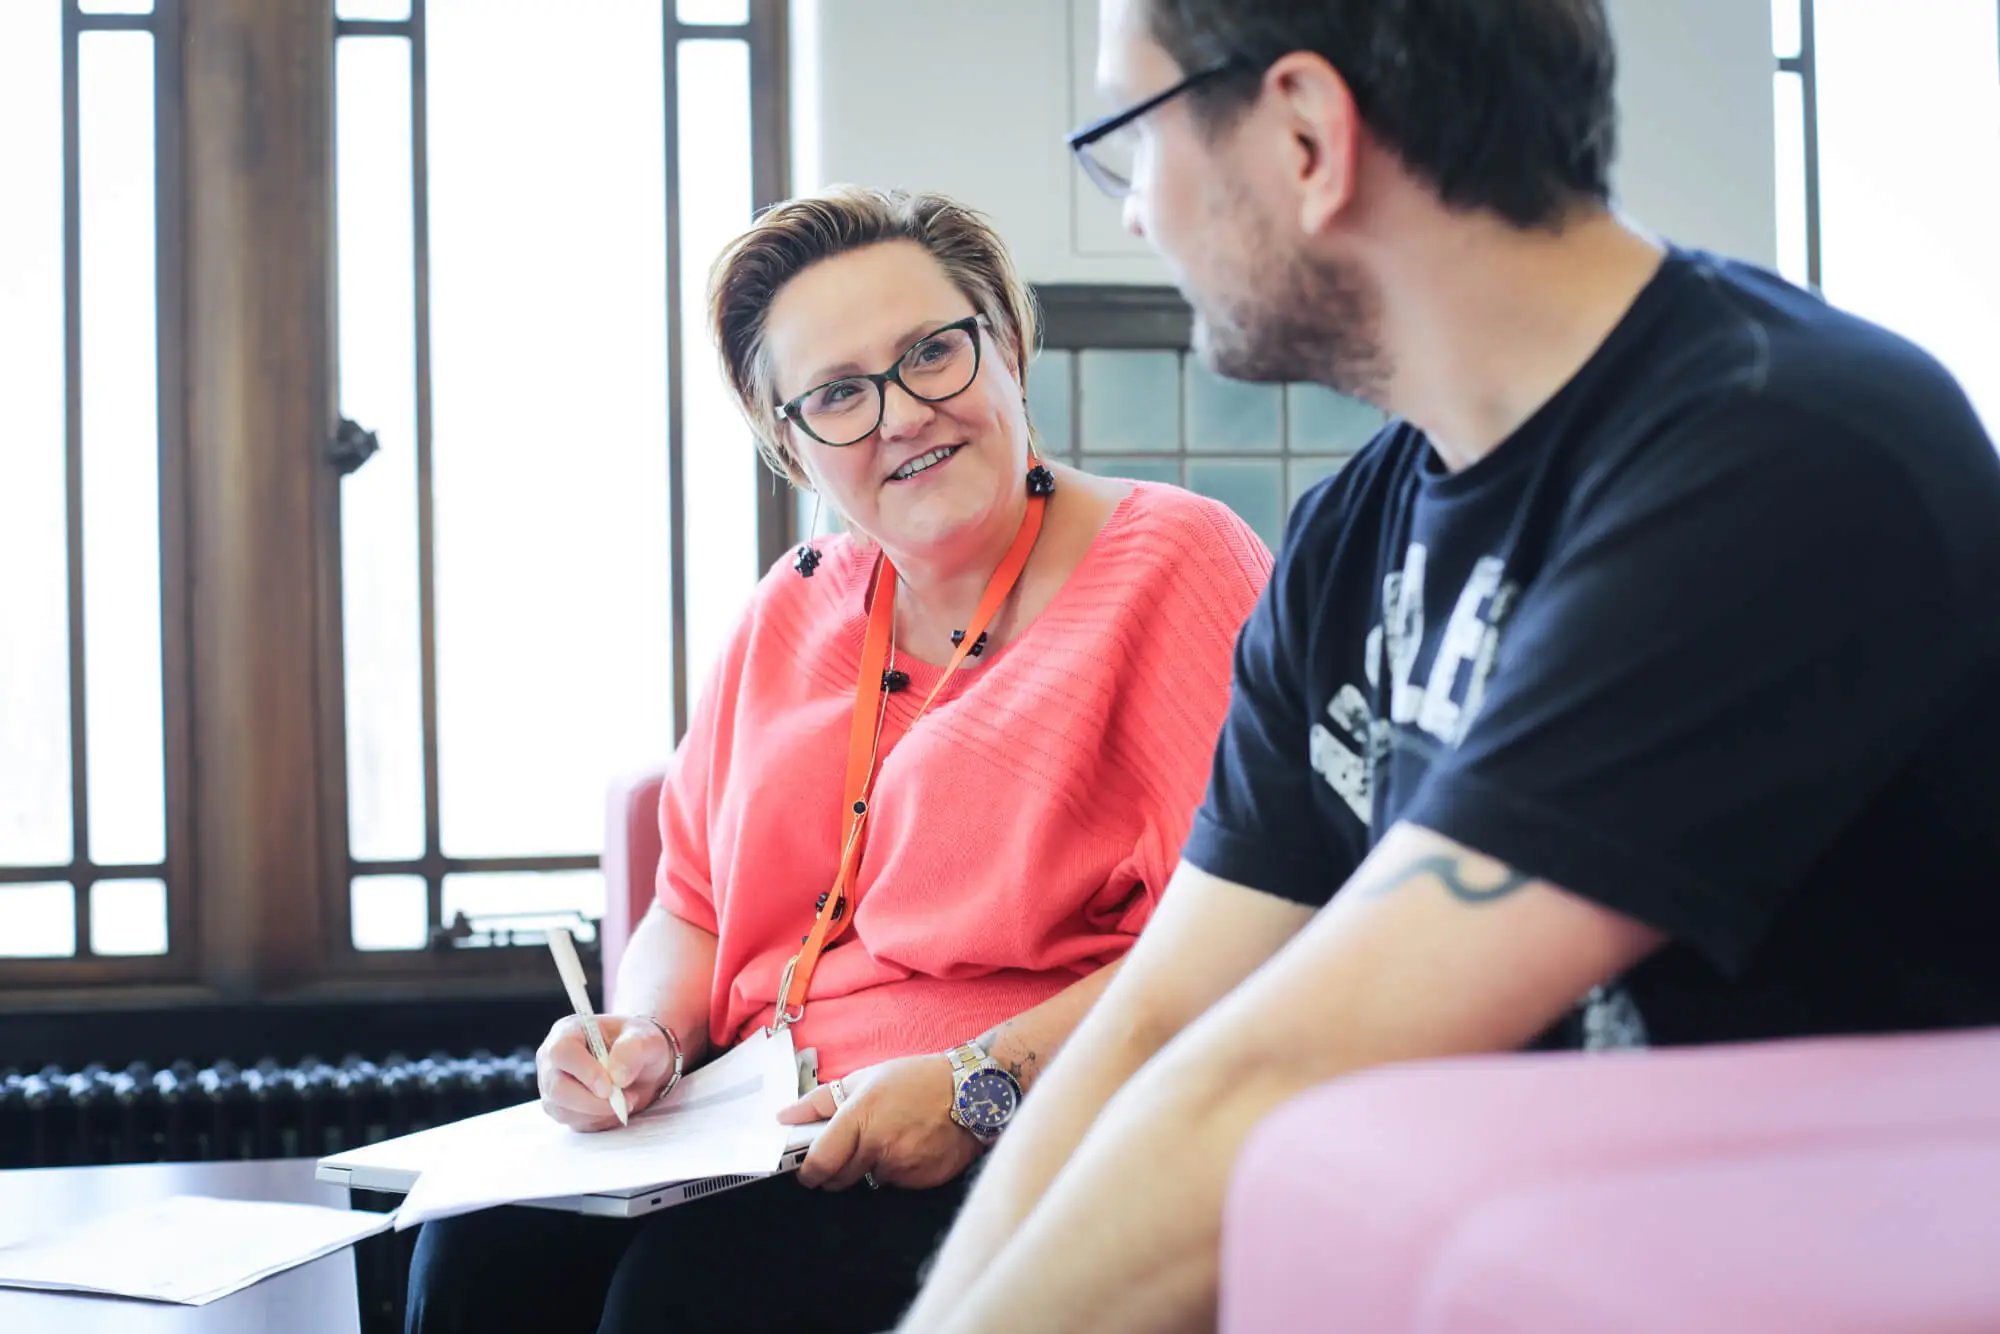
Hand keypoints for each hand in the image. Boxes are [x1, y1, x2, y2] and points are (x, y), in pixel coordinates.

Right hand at [536, 1014, 675, 1131]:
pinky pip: (573, 1122)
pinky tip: (615, 1107)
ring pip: (563, 1110)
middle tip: (624, 1099)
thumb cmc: (639, 1044)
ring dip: (599, 1112)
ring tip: (627, 1098)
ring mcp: (553, 1085)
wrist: (642, 1065)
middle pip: (557, 1087)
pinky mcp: (561, 1108)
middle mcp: (553, 1059)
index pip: (562, 1052)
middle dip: (592, 1100)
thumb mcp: (647, 1038)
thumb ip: (633, 1050)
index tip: (610, 1087)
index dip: (584, 1072)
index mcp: (568, 1032)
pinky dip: (599, 1120)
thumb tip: (616, 1076)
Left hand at [779, 1054, 980, 1190]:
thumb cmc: (915, 1079)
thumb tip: (784, 1117)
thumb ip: (820, 1102)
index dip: (809, 1172)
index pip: (819, 1163)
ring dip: (871, 1167)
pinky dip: (898, 1170)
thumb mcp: (864, 1078)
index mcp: (859, 1117)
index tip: (808, 1170)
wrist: (972, 1092)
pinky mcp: (921, 1181)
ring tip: (892, 1137)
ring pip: (869, 1180)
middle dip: (837, 1170)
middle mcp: (878, 1146)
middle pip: (839, 1180)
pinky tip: (912, 1146)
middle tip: (853, 1147)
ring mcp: (901, 1166)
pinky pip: (896, 1183)